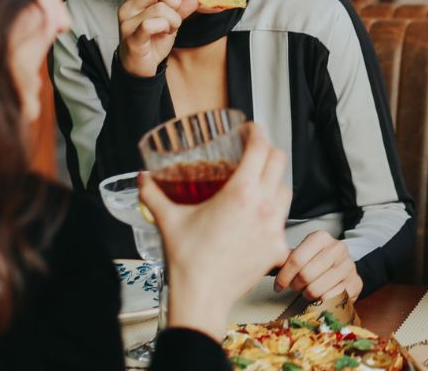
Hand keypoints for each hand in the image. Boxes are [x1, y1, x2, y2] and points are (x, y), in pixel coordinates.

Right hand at [117, 0, 204, 76]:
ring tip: (170, 29)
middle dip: (177, 1)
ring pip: (160, 8)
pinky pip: (151, 24)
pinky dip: (164, 28)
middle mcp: (130, 5)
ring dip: (174, 20)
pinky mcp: (131, 36)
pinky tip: (163, 34)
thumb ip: (183, 7)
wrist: (140, 67)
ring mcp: (128, 20)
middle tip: (178, 17)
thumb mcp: (173, 20)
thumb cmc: (153, 41)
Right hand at [140, 124, 290, 337]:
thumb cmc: (188, 260)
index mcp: (241, 192)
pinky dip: (273, 213)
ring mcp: (274, 226)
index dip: (257, 132)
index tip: (250, 129)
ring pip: (286, 190)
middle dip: (268, 151)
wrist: (202, 298)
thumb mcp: (168, 219)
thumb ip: (153, 194)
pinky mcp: (278, 247)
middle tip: (254, 151)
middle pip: (279, 162)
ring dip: (274, 181)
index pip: (260, 148)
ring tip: (258, 183)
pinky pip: (283, 220)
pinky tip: (258, 217)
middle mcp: (264, 205)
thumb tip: (142, 178)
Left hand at [275, 231, 363, 301]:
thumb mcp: (302, 254)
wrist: (343, 270)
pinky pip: (330, 298)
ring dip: (307, 294)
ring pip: (317, 289)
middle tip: (294, 287)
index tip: (278, 286)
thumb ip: (285, 258)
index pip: (296, 259)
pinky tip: (320, 296)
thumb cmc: (317, 262)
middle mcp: (338, 248)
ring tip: (306, 291)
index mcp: (321, 237)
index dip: (284, 276)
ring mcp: (349, 265)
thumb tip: (266, 260)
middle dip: (295, 286)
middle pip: (306, 275)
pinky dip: (321, 301)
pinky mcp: (355, 282)